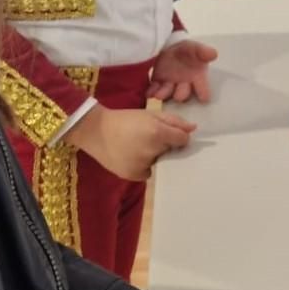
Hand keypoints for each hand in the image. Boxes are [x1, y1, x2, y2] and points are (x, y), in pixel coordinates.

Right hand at [66, 105, 195, 179]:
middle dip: (164, 146)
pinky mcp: (134, 175)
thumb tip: (193, 129)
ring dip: (153, 156)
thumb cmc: (125, 119)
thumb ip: (173, 120)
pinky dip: (143, 166)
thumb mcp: (149, 114)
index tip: (170, 134)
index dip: (178, 136)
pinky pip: (147, 172)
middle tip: (147, 138)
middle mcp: (152, 151)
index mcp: (158, 133)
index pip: (183, 140)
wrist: (95, 131)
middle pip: (170, 152)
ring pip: (159, 163)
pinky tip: (131, 156)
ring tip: (136, 146)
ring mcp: (143, 165)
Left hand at [148, 39, 217, 103]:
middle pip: (183, 93)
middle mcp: (184, 85)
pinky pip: (154, 89)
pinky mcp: (158, 83)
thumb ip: (203, 52)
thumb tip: (214, 54)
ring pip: (168, 93)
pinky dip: (151, 91)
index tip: (204, 98)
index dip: (203, 92)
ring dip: (164, 94)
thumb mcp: (194, 48)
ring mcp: (170, 85)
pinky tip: (149, 92)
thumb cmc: (186, 50)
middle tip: (178, 95)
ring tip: (159, 95)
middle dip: (181, 94)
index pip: (202, 87)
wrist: (169, 47)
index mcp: (196, 78)